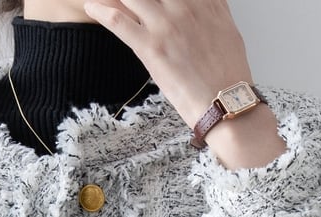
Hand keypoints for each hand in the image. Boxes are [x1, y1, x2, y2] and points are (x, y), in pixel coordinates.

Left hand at [83, 0, 253, 128]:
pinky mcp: (152, 47)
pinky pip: (118, 21)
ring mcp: (167, 25)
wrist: (225, 102)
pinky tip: (92, 6)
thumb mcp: (228, 30)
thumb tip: (211, 2)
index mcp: (204, 1)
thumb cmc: (228, 75)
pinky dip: (101, 11)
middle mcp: (184, 6)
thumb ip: (215, 8)